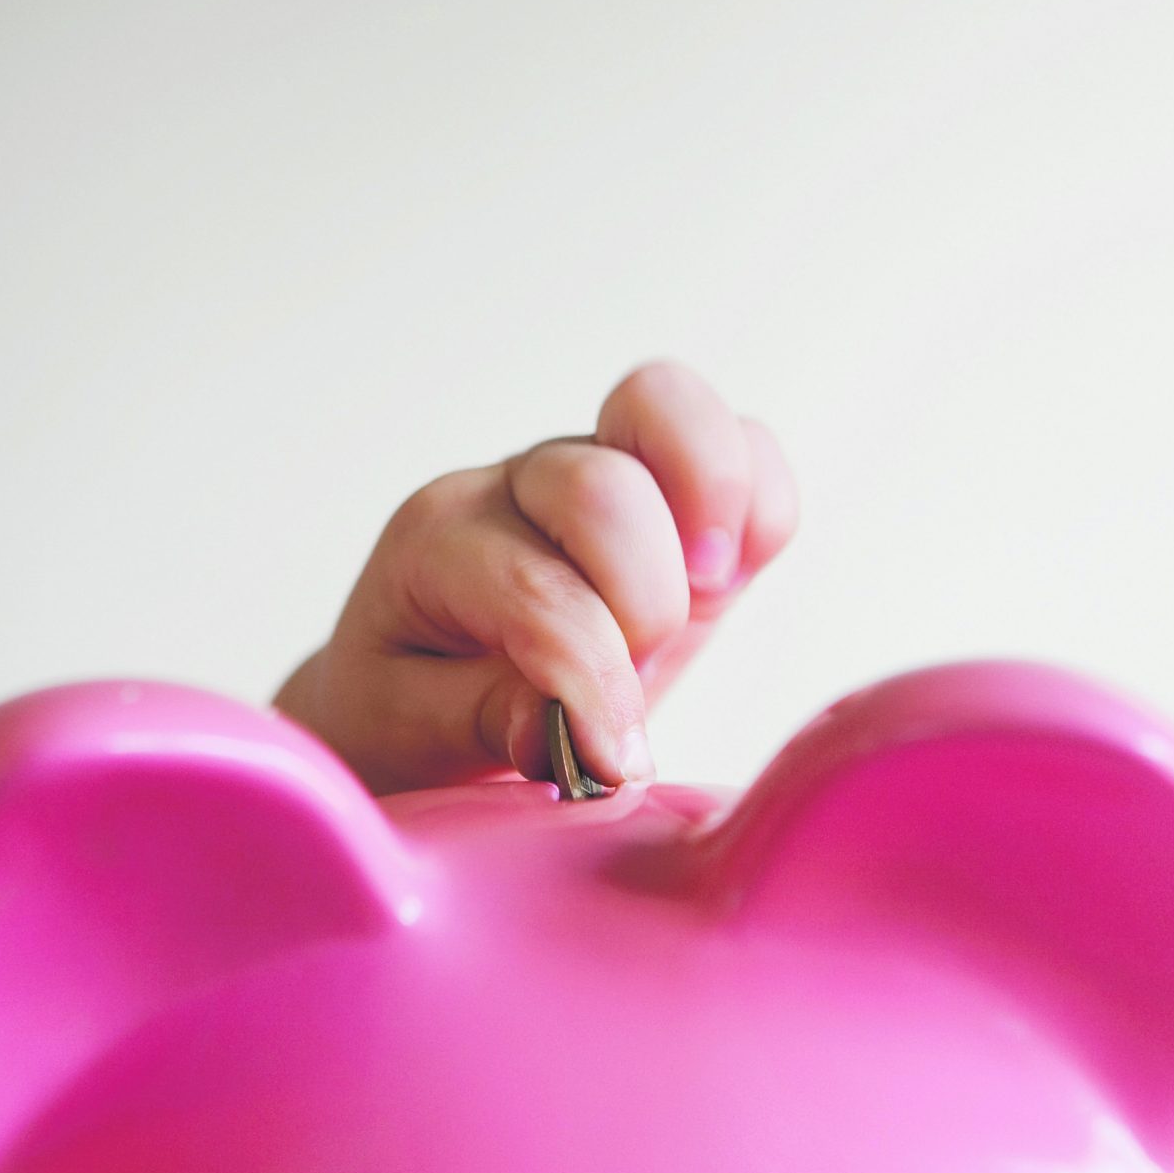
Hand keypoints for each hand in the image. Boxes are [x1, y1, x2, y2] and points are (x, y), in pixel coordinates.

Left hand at [273, 361, 798, 796]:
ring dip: (710, 506)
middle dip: (644, 603)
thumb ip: (485, 722)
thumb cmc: (414, 707)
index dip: (594, 684)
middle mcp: (516, 482)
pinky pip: (742, 441)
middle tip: (639, 675)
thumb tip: (564, 731)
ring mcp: (598, 464)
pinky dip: (760, 498)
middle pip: (602, 487)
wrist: (422, 684)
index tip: (616, 765)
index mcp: (437, 540)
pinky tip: (733, 575)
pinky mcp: (674, 483)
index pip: (535, 591)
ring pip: (665, 407)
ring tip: (707, 590)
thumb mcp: (415, 733)